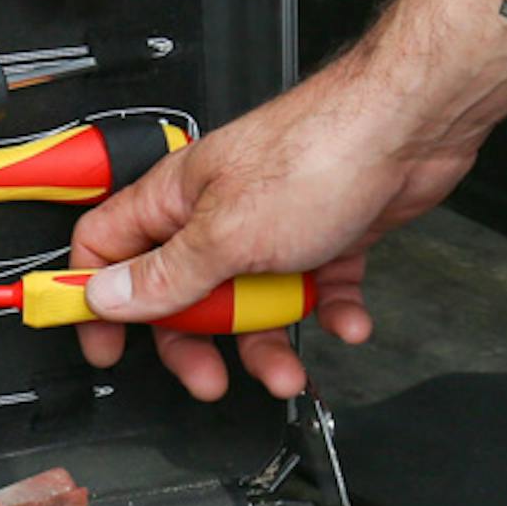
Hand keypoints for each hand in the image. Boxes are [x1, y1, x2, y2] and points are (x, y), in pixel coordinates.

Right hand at [68, 54, 482, 399]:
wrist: (411, 129)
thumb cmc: (320, 153)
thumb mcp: (225, 236)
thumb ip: (165, 274)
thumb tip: (106, 297)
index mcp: (177, 199)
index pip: (108, 248)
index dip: (96, 298)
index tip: (103, 346)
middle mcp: (219, 212)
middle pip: (182, 292)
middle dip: (195, 342)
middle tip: (207, 376)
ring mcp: (272, 225)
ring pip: (252, 302)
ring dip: (270, 343)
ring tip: (287, 370)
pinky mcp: (325, 236)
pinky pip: (314, 291)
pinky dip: (330, 312)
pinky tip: (345, 321)